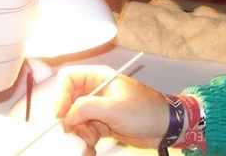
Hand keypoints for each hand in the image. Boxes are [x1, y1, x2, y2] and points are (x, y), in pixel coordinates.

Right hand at [54, 65, 168, 150]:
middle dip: (71, 120)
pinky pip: (85, 131)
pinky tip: (92, 147)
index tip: (61, 114)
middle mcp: (96, 91)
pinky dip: (86, 140)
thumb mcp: (114, 108)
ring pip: (75, 120)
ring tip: (92, 141)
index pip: (69, 79)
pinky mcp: (102, 124)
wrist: (165, 128)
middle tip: (76, 133)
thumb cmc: (145, 111)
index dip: (61, 94)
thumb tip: (66, 115)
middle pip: (69, 102)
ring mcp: (99, 109)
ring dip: (80, 133)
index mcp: (99, 77)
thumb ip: (87, 108)